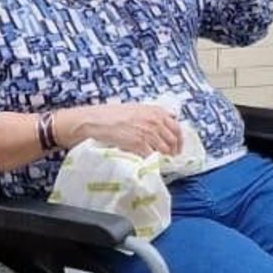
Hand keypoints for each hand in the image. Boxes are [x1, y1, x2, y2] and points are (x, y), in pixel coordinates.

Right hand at [64, 102, 184, 158]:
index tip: (177, 147)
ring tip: (161, 161)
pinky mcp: (138, 144)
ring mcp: (147, 133)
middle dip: (174, 150)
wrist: (94, 120)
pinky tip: (149, 163)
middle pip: (173, 139)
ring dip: (164, 157)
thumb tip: (163, 124)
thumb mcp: (135, 109)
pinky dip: (152, 161)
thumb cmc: (110, 114)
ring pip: (165, 149)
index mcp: (155, 111)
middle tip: (171, 157)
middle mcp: (154, 121)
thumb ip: (150, 115)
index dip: (179, 139)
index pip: (176, 127)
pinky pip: (151, 155)